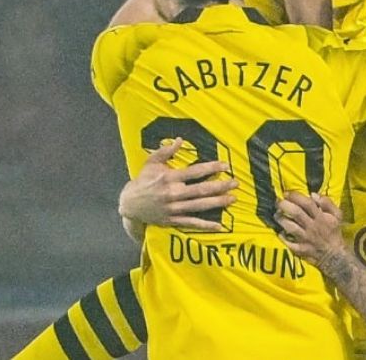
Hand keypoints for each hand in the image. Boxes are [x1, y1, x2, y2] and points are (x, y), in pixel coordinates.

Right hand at [119, 139, 237, 230]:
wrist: (130, 204)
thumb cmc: (143, 181)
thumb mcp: (151, 162)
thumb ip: (166, 151)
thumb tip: (180, 140)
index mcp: (170, 178)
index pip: (195, 172)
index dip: (211, 168)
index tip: (225, 166)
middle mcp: (173, 193)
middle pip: (201, 190)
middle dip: (220, 186)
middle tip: (236, 183)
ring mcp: (174, 209)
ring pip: (200, 206)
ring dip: (218, 202)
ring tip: (233, 199)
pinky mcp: (173, 220)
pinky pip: (192, 223)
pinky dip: (206, 225)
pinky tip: (219, 225)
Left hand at [275, 192, 346, 267]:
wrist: (335, 255)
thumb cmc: (334, 232)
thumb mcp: (337, 215)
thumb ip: (327, 203)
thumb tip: (313, 194)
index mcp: (320, 217)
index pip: (307, 203)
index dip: (295, 196)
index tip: (286, 193)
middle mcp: (312, 227)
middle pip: (296, 213)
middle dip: (284, 205)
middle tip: (278, 202)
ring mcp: (305, 239)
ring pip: (290, 227)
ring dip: (281, 219)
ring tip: (276, 215)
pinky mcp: (300, 249)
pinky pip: (288, 243)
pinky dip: (282, 237)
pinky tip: (280, 232)